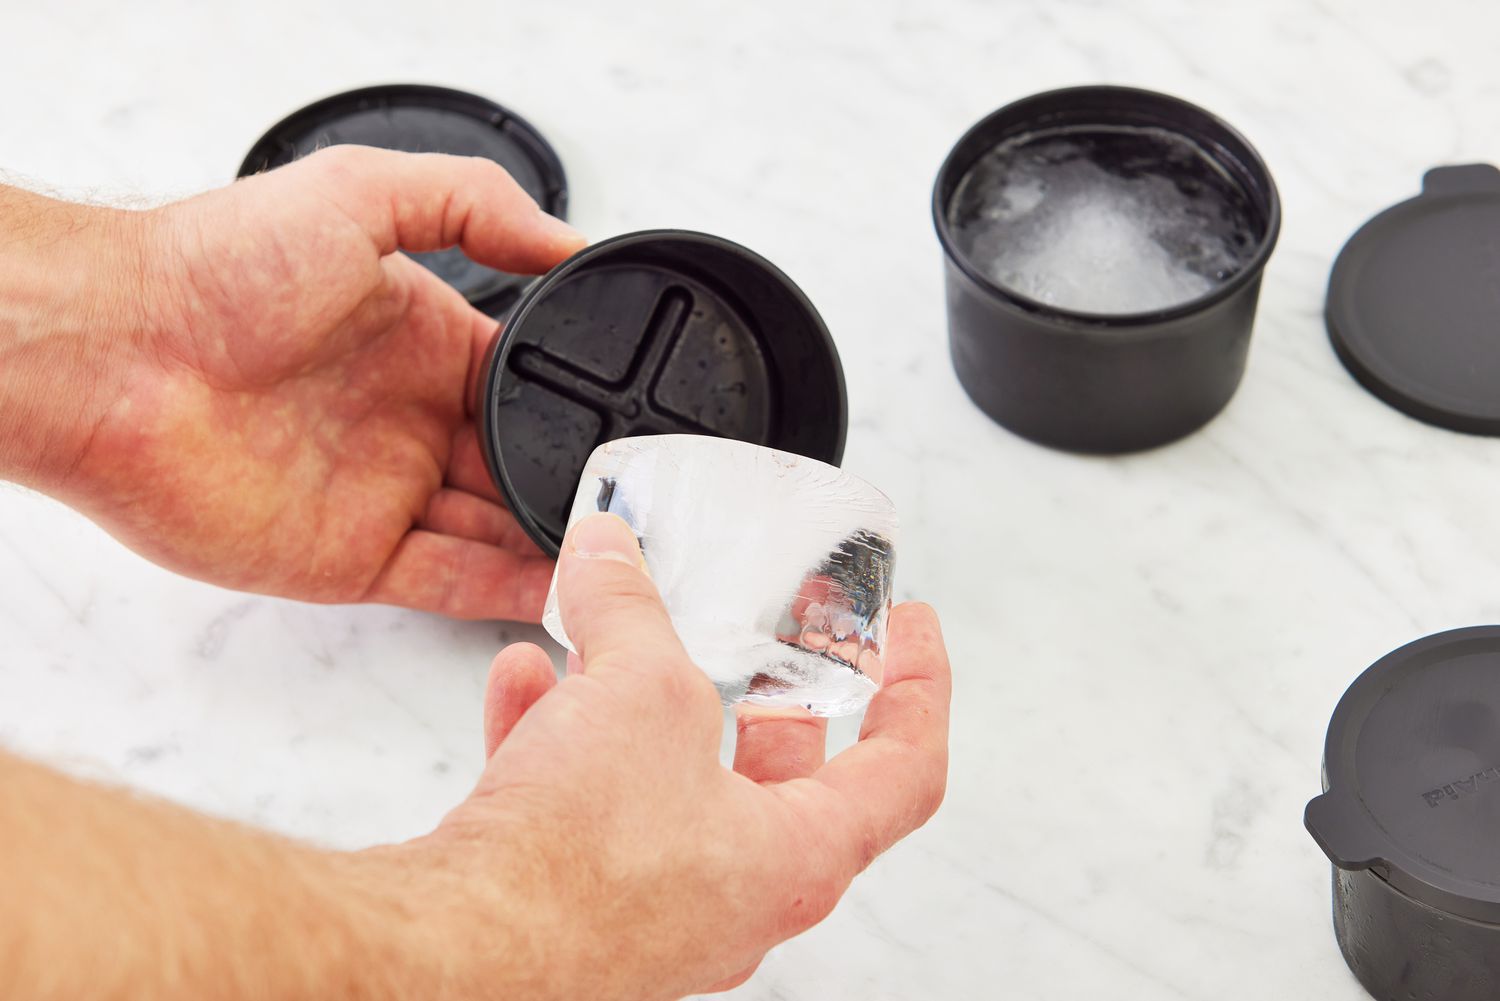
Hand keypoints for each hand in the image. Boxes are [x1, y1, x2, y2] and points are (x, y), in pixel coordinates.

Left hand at [47, 147, 584, 619]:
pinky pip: (448, 582)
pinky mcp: (349, 559)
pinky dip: (504, 592)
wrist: (115, 355)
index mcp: (422, 342)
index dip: (575, 405)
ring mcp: (382, 495)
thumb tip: (566, 237)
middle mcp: (408, 422)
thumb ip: (472, 203)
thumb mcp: (360, 194)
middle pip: (517, 466)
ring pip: (494, 531)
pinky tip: (559, 589)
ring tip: (620, 553)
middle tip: (638, 501)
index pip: (523, 384)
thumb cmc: (216, 268)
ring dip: (552, 542)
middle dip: (573, 484)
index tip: (630, 423)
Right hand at [372, 514, 951, 999]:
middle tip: (778, 638)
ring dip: (645, 704)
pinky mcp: (578, 905)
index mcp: (796, 857)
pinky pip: (589, 808)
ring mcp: (657, 906)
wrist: (457, 949)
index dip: (920, 686)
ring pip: (672, 784)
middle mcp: (735, 894)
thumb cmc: (576, 868)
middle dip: (775, 694)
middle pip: (787, 778)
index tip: (911, 629)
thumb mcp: (634, 690)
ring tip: (621, 643)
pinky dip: (565, 740)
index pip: (905, 770)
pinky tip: (527, 684)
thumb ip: (629, 607)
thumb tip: (611, 555)